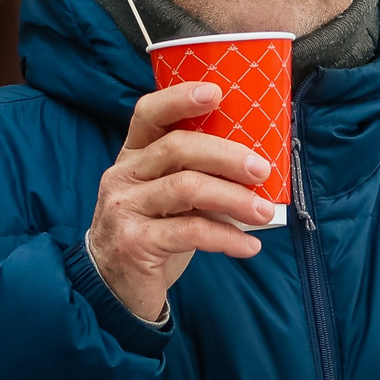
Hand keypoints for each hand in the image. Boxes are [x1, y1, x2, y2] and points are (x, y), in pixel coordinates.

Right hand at [86, 83, 276, 323]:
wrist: (114, 288)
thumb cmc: (152, 233)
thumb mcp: (168, 198)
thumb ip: (197, 176)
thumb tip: (257, 167)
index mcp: (132, 156)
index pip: (148, 113)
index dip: (180, 98)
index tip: (216, 92)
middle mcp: (123, 176)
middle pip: (177, 148)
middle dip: (226, 155)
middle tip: (262, 169)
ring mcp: (124, 209)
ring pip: (187, 188)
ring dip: (234, 199)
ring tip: (265, 212)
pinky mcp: (134, 243)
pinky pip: (191, 232)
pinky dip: (227, 237)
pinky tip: (249, 245)